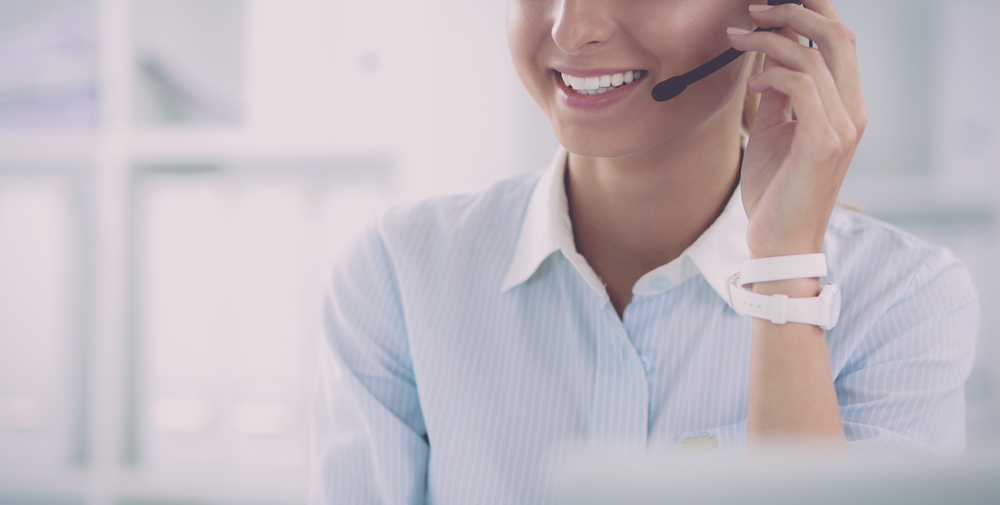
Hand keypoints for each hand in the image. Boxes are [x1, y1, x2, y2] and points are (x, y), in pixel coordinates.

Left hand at [727, 0, 866, 258]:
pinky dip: (773, 76)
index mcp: (845, 105)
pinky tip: (752, 86)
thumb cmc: (776, 190)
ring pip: (815, 57)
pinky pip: (804, 87)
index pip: (840, 40)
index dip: (811, 10)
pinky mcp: (823, 143)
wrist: (779, 243)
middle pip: (838, 35)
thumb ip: (779, 95)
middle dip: (794, 11)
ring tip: (737, 37)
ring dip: (771, 40)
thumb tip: (767, 57)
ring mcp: (842, 127)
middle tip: (754, 8)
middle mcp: (852, 111)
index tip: (771, 2)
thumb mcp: (775, 132)